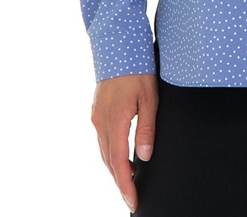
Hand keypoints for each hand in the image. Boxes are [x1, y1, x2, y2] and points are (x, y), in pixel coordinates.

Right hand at [91, 73, 158, 211]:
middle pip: (109, 161)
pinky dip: (111, 152)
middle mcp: (101, 121)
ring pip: (104, 151)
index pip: (119, 163)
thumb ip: (146, 128)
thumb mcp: (149, 97)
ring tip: (129, 181)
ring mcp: (96, 116)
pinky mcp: (97, 110)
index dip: (126, 185)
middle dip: (120, 181)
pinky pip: (103, 139)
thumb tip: (144, 156)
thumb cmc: (138, 69)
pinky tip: (121, 155)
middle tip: (131, 198)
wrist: (118, 45)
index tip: (132, 201)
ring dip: (115, 168)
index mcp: (114, 121)